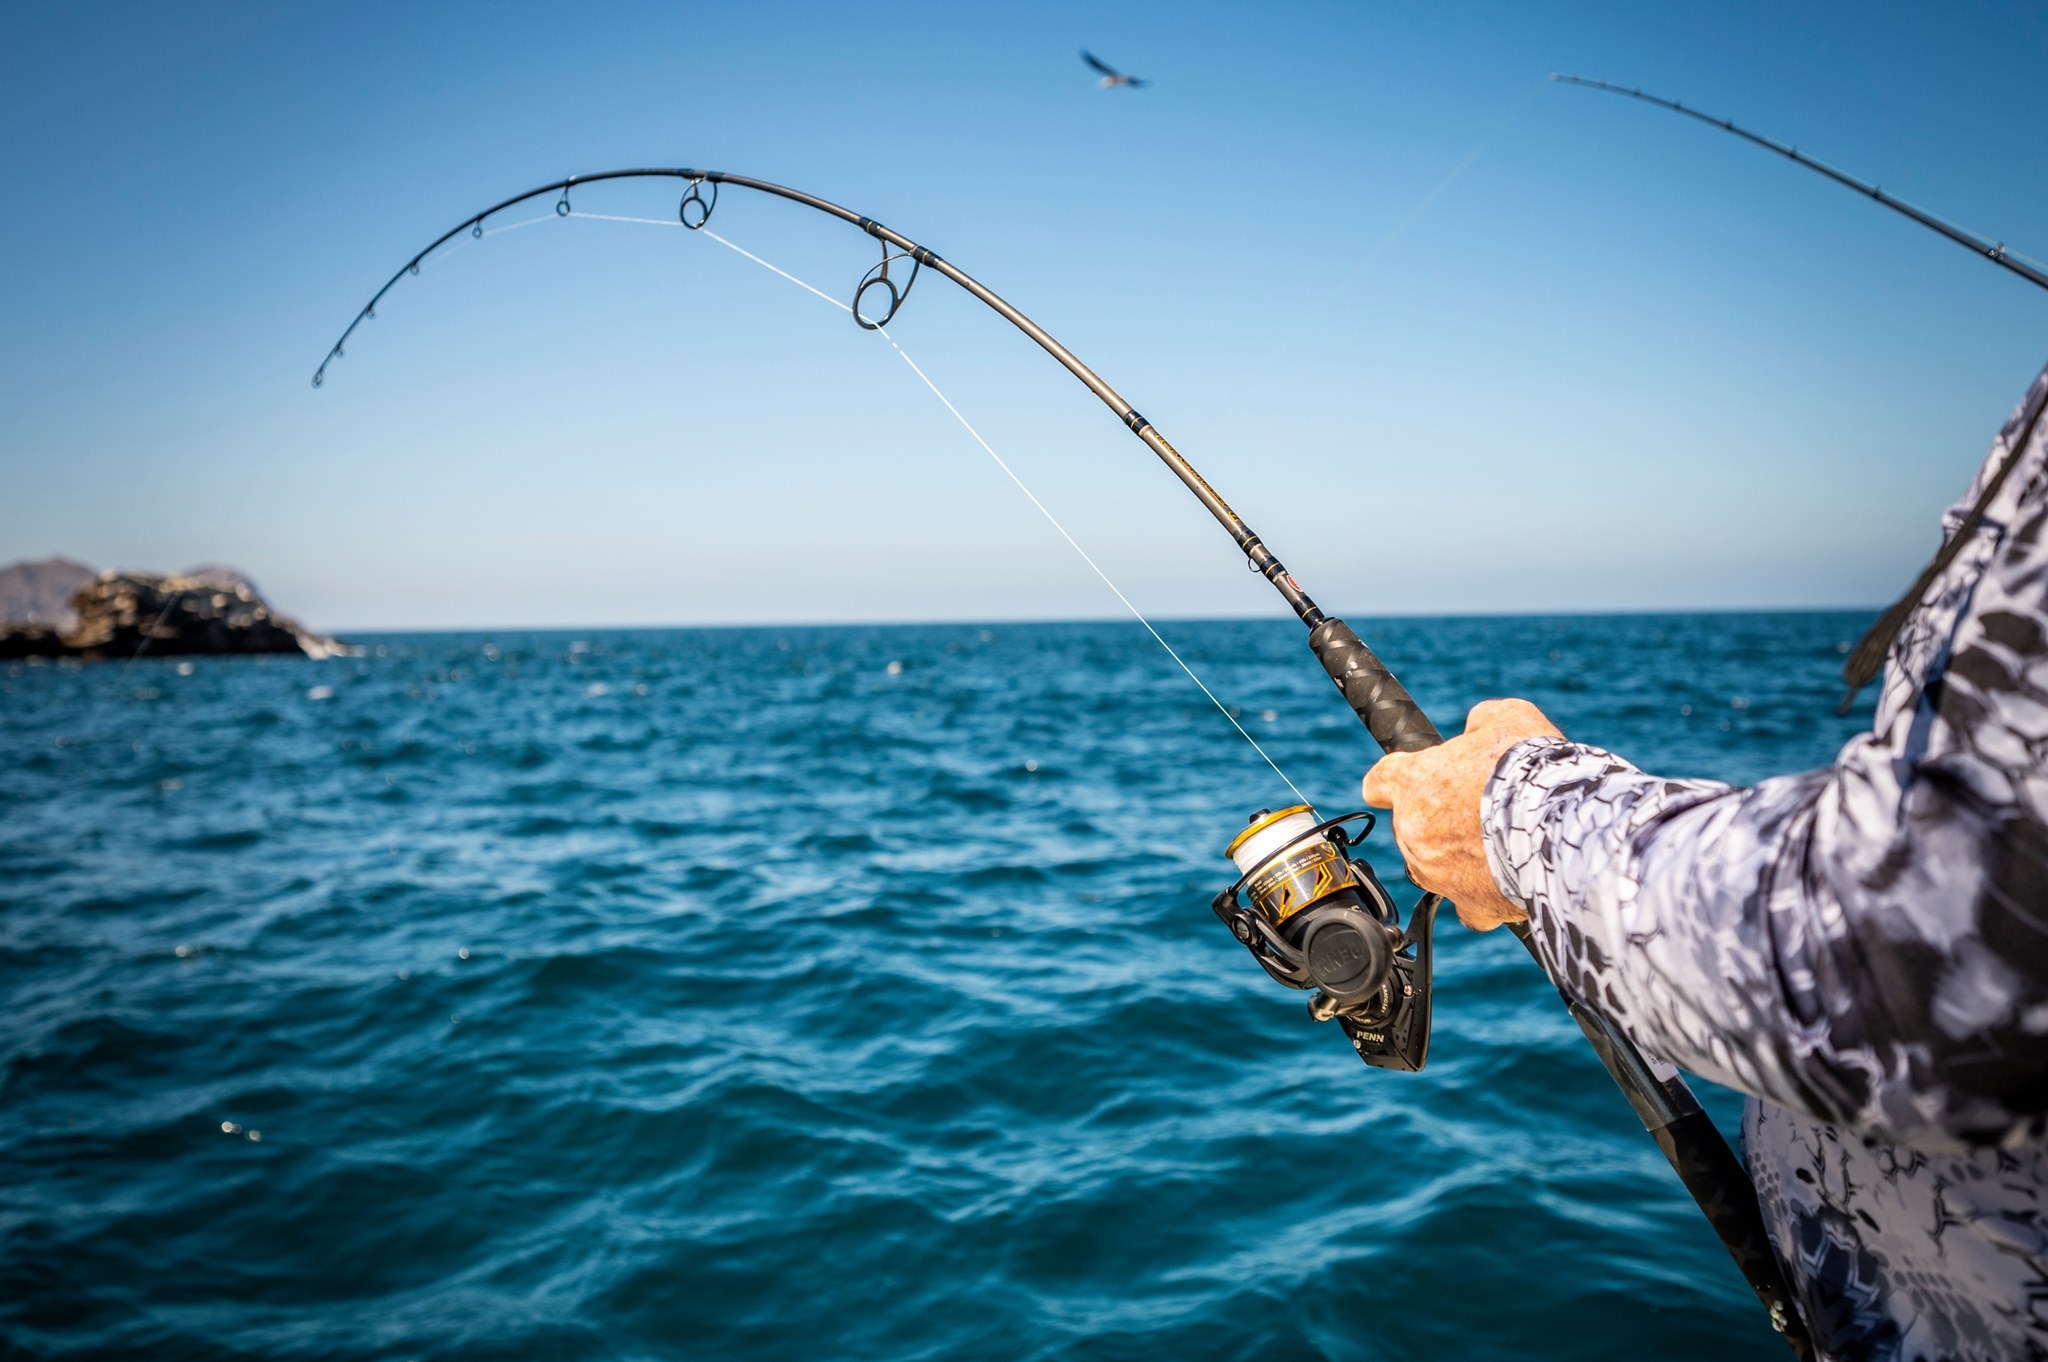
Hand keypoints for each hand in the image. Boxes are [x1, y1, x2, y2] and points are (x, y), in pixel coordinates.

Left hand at [1360, 699, 1562, 930]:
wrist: (1561, 827)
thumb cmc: (1531, 769)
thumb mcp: (1509, 717)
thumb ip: (1480, 723)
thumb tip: (1477, 728)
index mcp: (1413, 782)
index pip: (1380, 781)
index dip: (1395, 781)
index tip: (1408, 783)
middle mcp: (1415, 831)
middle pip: (1411, 826)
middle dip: (1439, 818)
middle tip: (1481, 808)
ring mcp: (1437, 872)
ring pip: (1435, 866)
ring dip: (1458, 856)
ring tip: (1500, 843)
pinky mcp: (1469, 905)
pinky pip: (1465, 906)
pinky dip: (1480, 896)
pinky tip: (1501, 884)